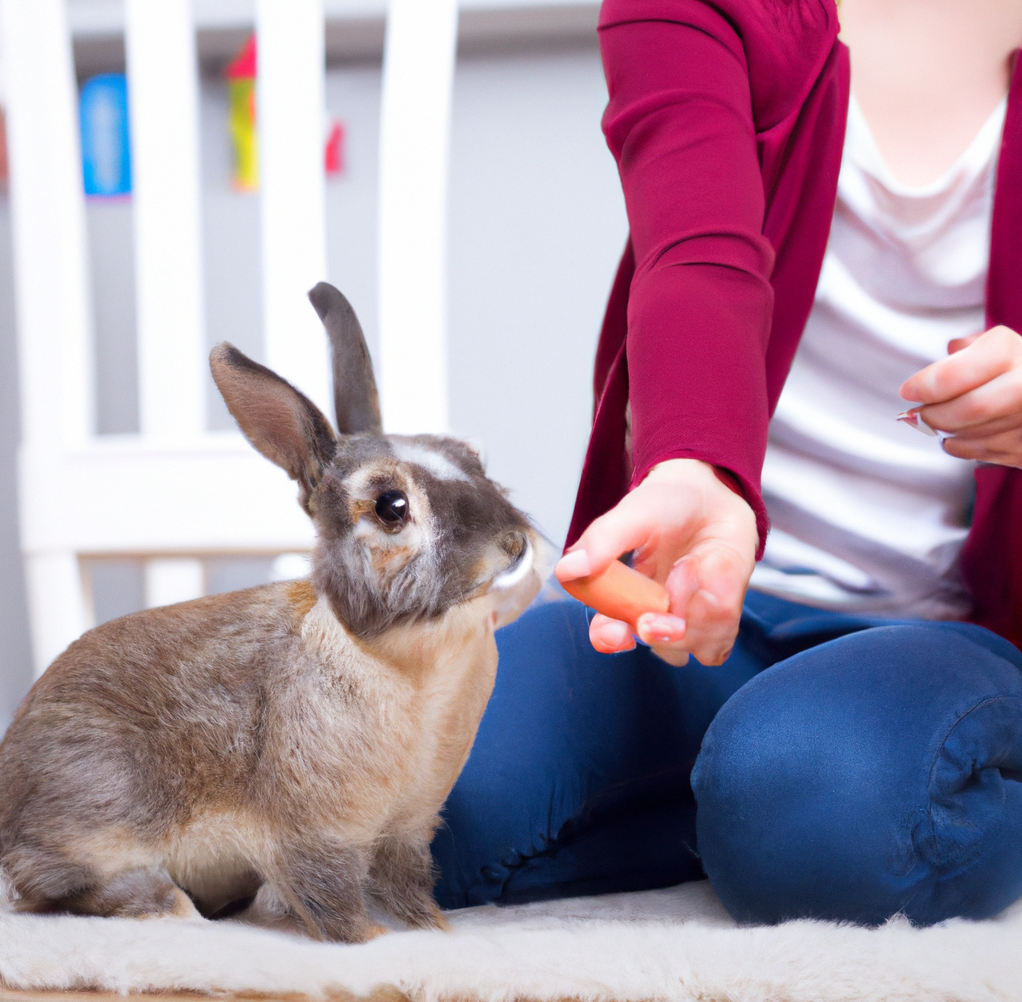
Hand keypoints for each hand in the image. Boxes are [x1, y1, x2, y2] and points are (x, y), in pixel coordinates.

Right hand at [554, 458, 757, 665]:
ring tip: (691, 563)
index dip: (608, 639)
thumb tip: (566, 570)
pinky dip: (722, 612)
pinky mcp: (722, 620)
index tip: (616, 633)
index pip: (608, 634)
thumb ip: (602, 542)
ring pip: (694, 644)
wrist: (710, 496)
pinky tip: (715, 576)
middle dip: (664, 630)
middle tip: (667, 604)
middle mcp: (656, 616)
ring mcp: (691, 622)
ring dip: (698, 609)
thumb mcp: (633, 515)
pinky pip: (723, 639)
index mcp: (622, 598)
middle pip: (658, 646)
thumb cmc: (666, 506)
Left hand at [900, 326, 1021, 466]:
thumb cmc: (1014, 366)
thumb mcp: (994, 345)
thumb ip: (965, 350)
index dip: (926, 385)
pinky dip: (963, 445)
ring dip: (945, 432)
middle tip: (917, 413)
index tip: (909, 391)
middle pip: (968, 409)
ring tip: (939, 421)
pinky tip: (963, 433)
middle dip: (933, 415)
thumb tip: (938, 364)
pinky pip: (983, 453)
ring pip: (972, 435)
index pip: (958, 373)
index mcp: (1012, 352)